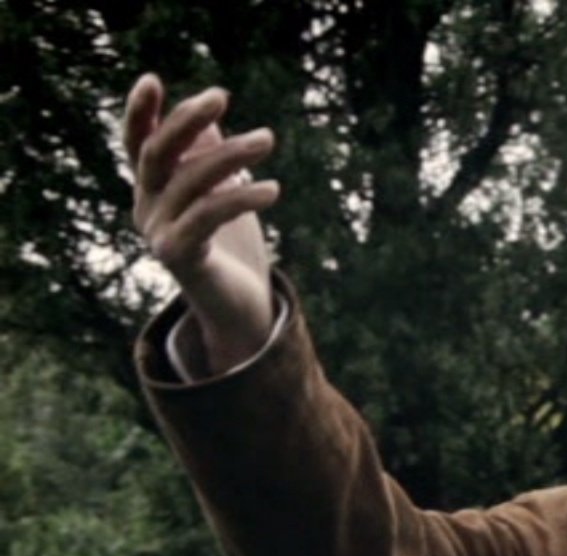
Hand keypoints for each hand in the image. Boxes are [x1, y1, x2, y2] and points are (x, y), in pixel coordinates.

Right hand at [123, 74, 279, 370]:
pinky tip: (272, 188)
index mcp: (153, 189)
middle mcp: (146, 208)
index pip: (138, 143)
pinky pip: (208, 216)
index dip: (140, 112)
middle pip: (157, 154)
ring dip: (230, 155)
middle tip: (221, 95)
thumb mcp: (221, 195)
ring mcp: (159, 232)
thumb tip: (213, 118)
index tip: (152, 79)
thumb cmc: (232, 247)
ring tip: (268, 138)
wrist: (238, 309)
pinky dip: (240, 197)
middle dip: (185, 120)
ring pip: (190, 181)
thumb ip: (211, 159)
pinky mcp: (180, 256)